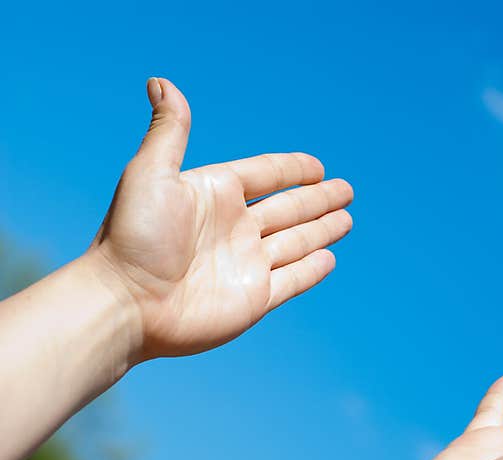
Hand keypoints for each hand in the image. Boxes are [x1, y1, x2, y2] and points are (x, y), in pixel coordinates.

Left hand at [86, 77, 352, 359]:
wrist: (126, 304)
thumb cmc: (133, 237)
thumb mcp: (150, 174)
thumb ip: (169, 131)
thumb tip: (160, 82)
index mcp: (215, 195)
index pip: (265, 176)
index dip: (293, 170)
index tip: (318, 166)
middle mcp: (234, 228)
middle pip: (288, 208)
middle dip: (319, 199)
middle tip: (347, 190)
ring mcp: (247, 264)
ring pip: (297, 242)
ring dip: (323, 229)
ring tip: (347, 219)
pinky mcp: (255, 298)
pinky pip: (293, 279)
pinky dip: (313, 269)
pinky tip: (329, 256)